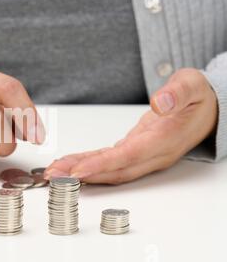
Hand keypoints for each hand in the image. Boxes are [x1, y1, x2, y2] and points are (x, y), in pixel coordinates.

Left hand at [45, 68, 217, 183]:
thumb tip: (160, 103)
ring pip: (110, 170)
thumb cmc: (199, 97)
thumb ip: (178, 93)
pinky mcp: (135, 151)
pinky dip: (88, 166)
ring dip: (81, 173)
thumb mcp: (193, 85)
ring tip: (53, 174)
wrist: (208, 110)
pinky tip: (70, 166)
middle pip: (114, 170)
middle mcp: (152, 155)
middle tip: (53, 176)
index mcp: (165, 140)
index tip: (78, 171)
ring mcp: (143, 156)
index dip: (103, 165)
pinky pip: (110, 163)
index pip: (130, 156)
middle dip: (82, 175)